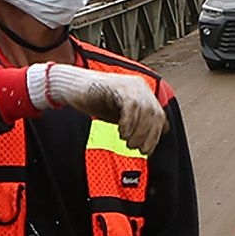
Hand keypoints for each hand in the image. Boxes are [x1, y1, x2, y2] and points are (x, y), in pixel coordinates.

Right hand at [30, 63, 166, 153]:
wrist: (74, 87)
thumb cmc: (97, 100)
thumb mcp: (121, 115)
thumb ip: (137, 123)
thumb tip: (151, 140)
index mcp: (144, 93)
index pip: (159, 116)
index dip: (155, 136)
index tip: (147, 150)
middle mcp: (140, 86)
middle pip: (155, 114)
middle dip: (148, 136)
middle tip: (136, 148)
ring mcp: (130, 84)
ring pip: (145, 110)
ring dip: (138, 131)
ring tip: (128, 142)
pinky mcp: (118, 85)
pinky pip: (131, 105)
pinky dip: (128, 122)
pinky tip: (121, 132)